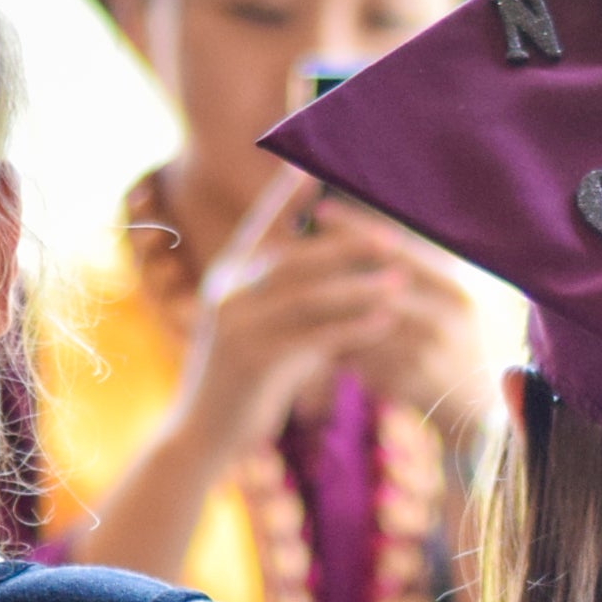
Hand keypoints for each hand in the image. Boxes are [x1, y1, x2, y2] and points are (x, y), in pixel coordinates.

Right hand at [181, 175, 497, 441]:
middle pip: (295, 258)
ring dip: (359, 287)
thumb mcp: (264, 332)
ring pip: (308, 296)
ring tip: (399, 281)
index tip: (315, 164)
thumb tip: (345, 280)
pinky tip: (384, 321)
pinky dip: (353, 328)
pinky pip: (313, 337)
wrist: (202, 437)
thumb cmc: (242, 382)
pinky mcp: (254, 363)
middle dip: (346, 246)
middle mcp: (227, 294)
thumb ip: (294, 304)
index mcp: (227, 278)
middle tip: (391, 239)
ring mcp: (237, 328)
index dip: (288, 194)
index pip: (262, 225)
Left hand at [297, 197, 503, 428]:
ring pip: (363, 321)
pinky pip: (363, 359)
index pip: (400, 247)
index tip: (320, 211)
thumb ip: (412, 274)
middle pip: (376, 281)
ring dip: (328, 309)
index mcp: (454, 288)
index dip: (360, 227)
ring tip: (290, 292)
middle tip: (289, 252)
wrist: (480, 413)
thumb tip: (364, 231)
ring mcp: (430, 351)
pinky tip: (310, 339)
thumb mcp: (446, 304)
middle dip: (333, 266)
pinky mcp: (412, 382)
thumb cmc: (451, 348)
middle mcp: (447, 315)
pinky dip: (337, 347)